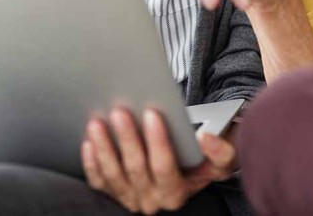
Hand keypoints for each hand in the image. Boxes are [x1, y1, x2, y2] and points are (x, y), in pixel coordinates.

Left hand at [81, 107, 235, 213]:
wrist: (189, 170)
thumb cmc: (204, 161)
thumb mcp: (223, 158)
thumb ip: (221, 151)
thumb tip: (205, 139)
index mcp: (177, 192)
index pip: (164, 167)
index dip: (157, 140)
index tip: (152, 113)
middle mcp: (152, 200)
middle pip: (136, 168)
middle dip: (127, 139)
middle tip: (119, 112)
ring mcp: (130, 198)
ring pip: (114, 175)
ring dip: (104, 148)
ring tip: (98, 123)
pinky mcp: (113, 192)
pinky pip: (99, 181)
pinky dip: (92, 163)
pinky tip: (88, 142)